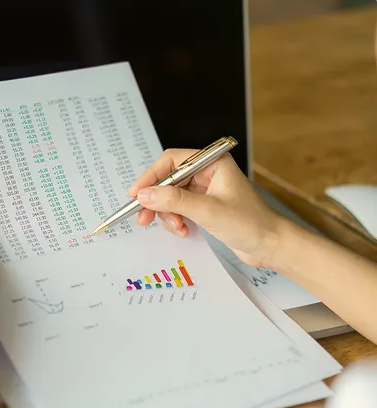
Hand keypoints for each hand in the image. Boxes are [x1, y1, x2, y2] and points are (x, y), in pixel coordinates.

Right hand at [128, 150, 282, 266]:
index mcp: (212, 163)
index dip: (151, 176)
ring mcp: (205, 190)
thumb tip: (144, 195)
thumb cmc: (250, 223)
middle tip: (143, 217)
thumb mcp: (208, 211)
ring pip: (170, 196)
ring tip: (178, 227)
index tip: (137, 194)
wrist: (270, 246)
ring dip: (168, 214)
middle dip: (157, 200)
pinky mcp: (204, 206)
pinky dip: (176, 220)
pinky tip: (184, 230)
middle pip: (168, 180)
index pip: (172, 161)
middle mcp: (207, 172)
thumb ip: (174, 200)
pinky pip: (178, 208)